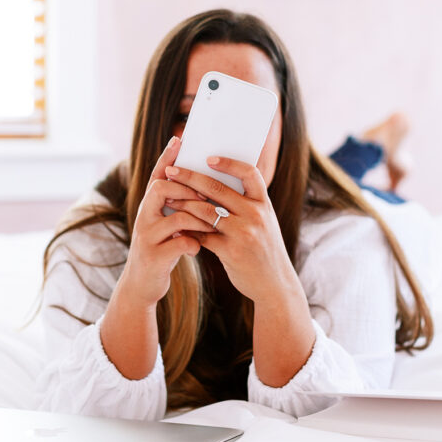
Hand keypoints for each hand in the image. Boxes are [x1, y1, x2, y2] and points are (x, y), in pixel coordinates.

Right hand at [116, 137, 212, 307]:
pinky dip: (193, 244)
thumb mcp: (166, 225)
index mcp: (149, 206)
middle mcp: (144, 216)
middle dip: (187, 189)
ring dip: (198, 219)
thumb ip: (179, 206)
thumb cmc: (162, 249)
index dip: (167, 157)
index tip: (179, 139)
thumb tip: (204, 184)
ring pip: (175, 217)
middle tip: (206, 196)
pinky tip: (198, 248)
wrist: (142, 285)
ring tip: (212, 226)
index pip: (157, 174)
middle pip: (161, 188)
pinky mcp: (154, 257)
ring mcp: (147, 236)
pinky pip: (179, 243)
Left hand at [164, 157, 298, 304]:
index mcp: (264, 203)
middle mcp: (256, 215)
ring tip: (167, 196)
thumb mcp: (264, 222)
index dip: (229, 163)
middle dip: (190, 177)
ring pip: (205, 211)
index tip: (208, 158)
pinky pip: (202, 236)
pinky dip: (187, 230)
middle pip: (217, 189)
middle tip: (170, 169)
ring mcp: (244, 233)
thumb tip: (215, 183)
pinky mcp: (231, 252)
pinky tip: (175, 226)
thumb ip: (246, 204)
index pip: (249, 173)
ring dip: (183, 202)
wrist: (274, 284)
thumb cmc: (264, 249)